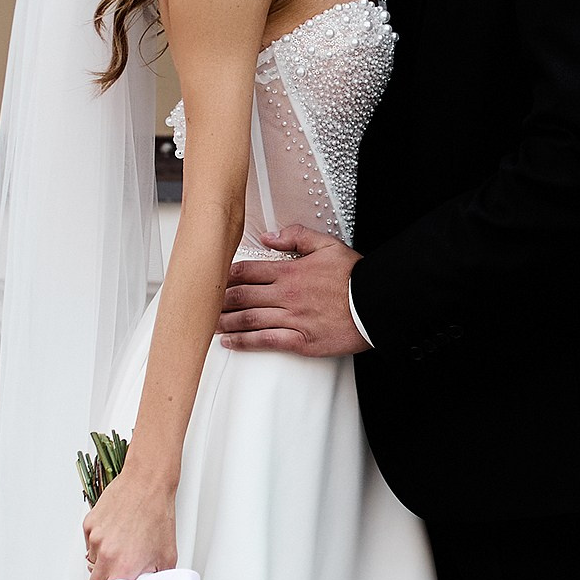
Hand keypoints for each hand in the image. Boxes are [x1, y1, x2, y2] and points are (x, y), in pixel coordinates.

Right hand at [82, 462, 177, 579]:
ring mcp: (94, 539)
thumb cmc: (158, 515)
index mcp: (124, 567)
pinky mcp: (89, 524)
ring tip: (123, 545)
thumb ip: (156, 579)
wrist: (147, 484)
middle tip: (120, 573)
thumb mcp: (167, 556)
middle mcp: (105, 555)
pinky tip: (116, 531)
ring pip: (92, 561)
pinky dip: (100, 542)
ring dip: (104, 560)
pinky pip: (90, 542)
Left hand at [219, 229, 365, 357]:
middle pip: (241, 296)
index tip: (213, 279)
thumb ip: (296, 237)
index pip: (247, 271)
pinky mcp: (301, 341)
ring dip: (225, 321)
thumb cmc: (355, 277)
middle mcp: (287, 296)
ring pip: (249, 320)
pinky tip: (230, 342)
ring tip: (208, 324)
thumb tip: (269, 237)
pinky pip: (266, 341)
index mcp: (290, 272)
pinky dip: (244, 342)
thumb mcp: (327, 245)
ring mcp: (292, 319)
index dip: (226, 275)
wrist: (377, 304)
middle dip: (218, 300)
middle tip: (202, 304)